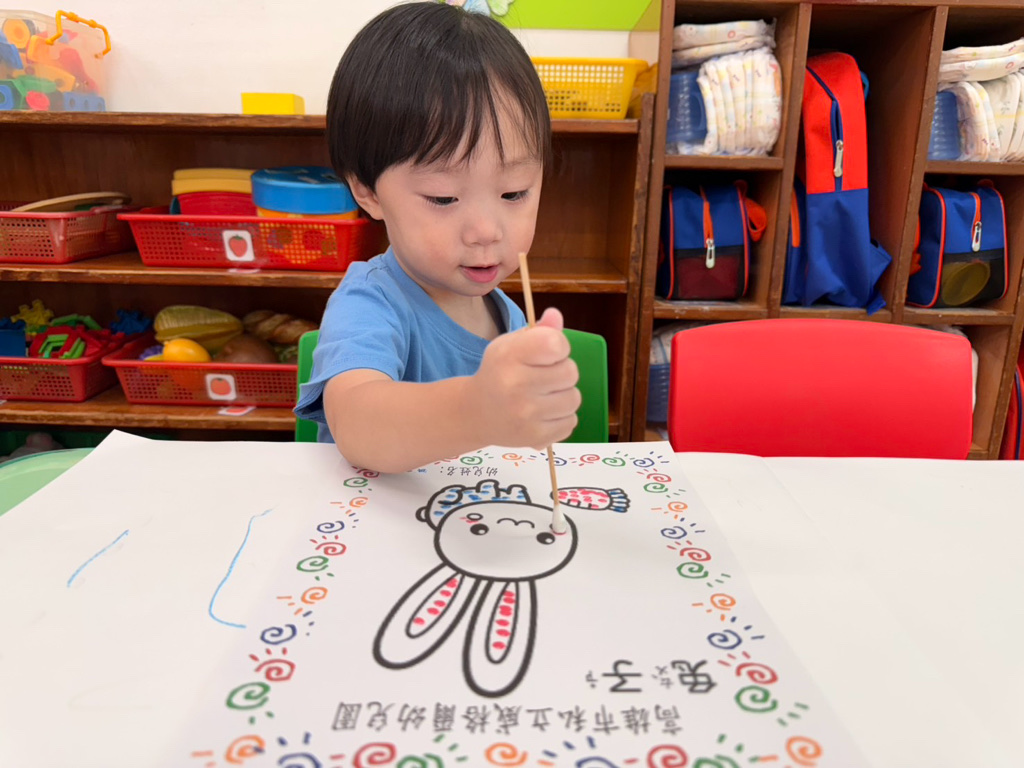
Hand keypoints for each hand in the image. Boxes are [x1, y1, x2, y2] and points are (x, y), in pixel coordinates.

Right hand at [468, 307, 580, 448]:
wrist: (475, 413)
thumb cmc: (499, 373)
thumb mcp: (511, 345)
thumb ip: (539, 331)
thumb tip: (556, 315)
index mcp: (509, 356)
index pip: (556, 344)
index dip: (559, 347)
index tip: (548, 353)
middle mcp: (515, 385)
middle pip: (570, 372)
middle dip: (562, 372)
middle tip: (543, 377)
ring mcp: (526, 414)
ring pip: (574, 399)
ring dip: (563, 396)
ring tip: (543, 396)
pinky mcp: (535, 437)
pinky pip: (570, 422)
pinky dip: (561, 418)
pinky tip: (542, 414)